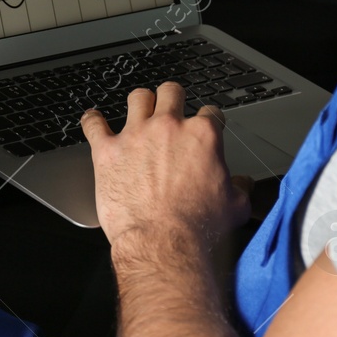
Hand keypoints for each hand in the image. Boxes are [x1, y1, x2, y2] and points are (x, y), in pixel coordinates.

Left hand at [81, 82, 250, 254]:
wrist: (164, 243)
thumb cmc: (197, 227)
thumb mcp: (235, 207)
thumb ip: (240, 188)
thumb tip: (242, 184)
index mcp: (202, 136)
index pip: (209, 113)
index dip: (208, 121)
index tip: (203, 129)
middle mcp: (168, 128)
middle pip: (171, 93)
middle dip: (172, 99)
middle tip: (170, 111)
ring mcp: (135, 136)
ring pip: (137, 98)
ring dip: (140, 103)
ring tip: (138, 112)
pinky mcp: (107, 151)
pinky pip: (94, 124)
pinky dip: (93, 121)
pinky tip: (94, 121)